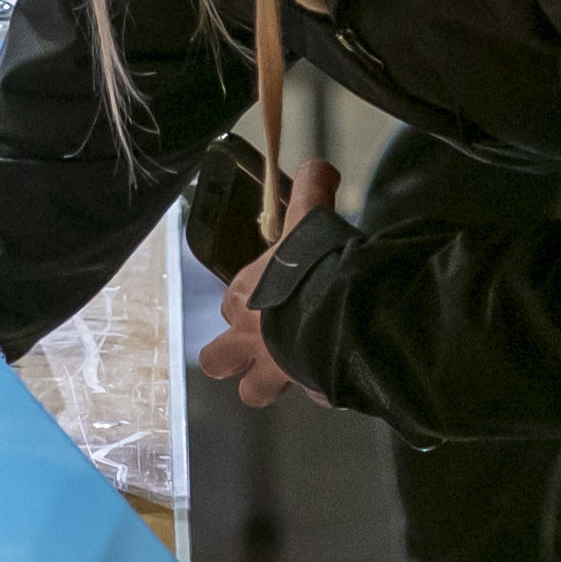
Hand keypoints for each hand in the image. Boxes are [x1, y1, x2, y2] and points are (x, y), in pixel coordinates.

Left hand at [195, 158, 339, 408]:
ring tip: (291, 373)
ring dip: (267, 384)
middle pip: (218, 360)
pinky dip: (321, 387)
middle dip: (231, 359)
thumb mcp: (310, 214)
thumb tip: (317, 167)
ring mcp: (275, 370)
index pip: (229, 303)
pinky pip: (311, 394)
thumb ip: (312, 186)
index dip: (242, 303)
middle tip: (258, 351)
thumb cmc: (315, 265)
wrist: (342, 311)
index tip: (266, 298)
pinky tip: (337, 372)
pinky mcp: (308, 389)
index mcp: (245, 296)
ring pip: (252, 392)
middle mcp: (249, 338)